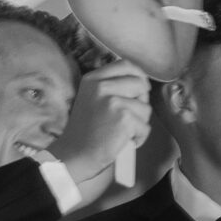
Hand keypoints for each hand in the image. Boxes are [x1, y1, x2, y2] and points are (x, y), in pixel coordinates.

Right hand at [55, 63, 152, 202]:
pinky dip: (139, 138)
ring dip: (140, 123)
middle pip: (140, 84)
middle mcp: (101, 86)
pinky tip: (125, 142)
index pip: (125, 65)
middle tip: (130, 117)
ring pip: (145, 108)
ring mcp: (113, 101)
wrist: (75, 155)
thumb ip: (110, 87)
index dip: (138, 75)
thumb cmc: (85, 132)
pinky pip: (145, 127)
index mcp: (93, 79)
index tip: (140, 89)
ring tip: (123, 132)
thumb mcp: (91, 99)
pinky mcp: (124, 118)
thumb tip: (142, 84)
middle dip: (141, 102)